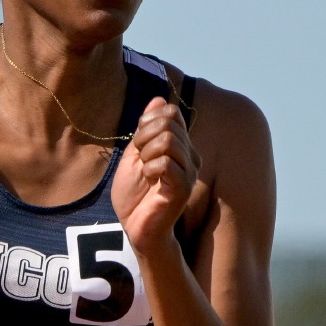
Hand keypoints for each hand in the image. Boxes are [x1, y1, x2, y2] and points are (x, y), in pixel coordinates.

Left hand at [111, 97, 198, 253]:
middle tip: (139, 159)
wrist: (136, 227)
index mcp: (181, 146)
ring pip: (168, 140)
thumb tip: (158, 98)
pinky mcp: (183, 188)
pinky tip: (150, 181)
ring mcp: (189, 171)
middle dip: (144, 137)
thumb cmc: (135, 195)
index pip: (170, 112)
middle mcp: (190, 156)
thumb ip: (146, 128)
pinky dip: (149, 169)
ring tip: (145, 172)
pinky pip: (165, 163)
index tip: (138, 144)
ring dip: (147, 154)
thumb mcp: (135, 154)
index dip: (147, 122)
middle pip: (169, 123)